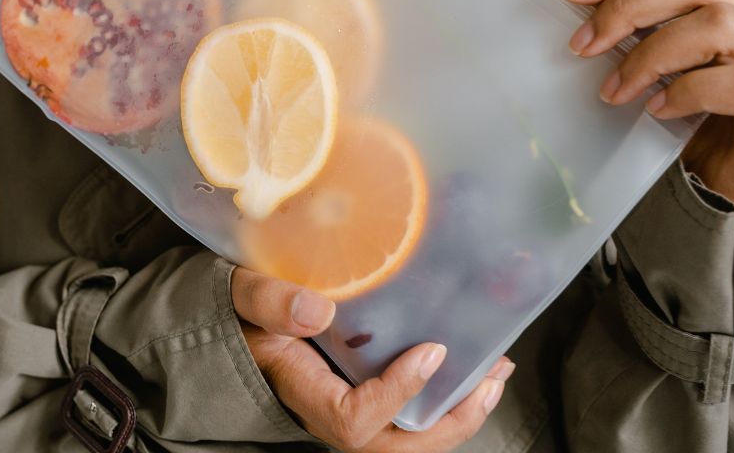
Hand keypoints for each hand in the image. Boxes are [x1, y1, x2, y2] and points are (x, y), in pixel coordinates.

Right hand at [231, 266, 512, 451]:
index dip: (396, 394)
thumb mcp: (243, 296)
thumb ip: (268, 301)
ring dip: (458, 415)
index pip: (354, 419)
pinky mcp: (368, 397)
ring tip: (496, 377)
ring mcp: (352, 410)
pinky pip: (412, 419)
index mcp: (303, 392)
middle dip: (448, 423)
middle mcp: (331, 413)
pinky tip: (476, 372)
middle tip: (489, 380)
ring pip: (410, 440)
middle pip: (393, 447)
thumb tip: (317, 311)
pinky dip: (448, 402)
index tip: (430, 351)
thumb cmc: (243, 308)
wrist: (238, 320)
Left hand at [558, 0, 733, 232]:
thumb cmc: (686, 146)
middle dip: (630, 4)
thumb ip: (624, 13)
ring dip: (653, 54)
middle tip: (583, 43)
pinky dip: (693, 90)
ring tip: (615, 90)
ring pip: (724, 25)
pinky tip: (659, 111)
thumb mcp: (644, 69)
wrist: (716, 223)